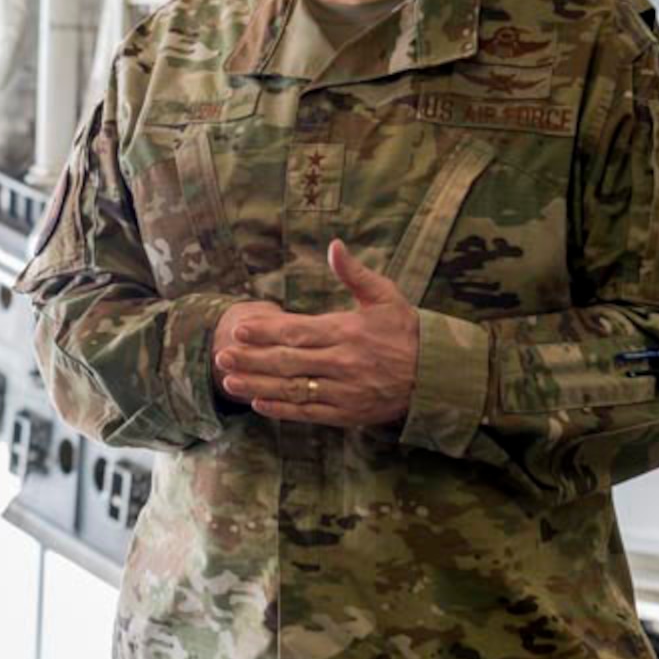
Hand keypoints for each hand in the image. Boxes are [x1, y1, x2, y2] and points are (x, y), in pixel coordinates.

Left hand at [213, 240, 419, 427]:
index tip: (239, 329)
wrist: (438, 376)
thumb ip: (354, 273)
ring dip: (258, 385)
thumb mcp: (385, 296)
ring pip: (293, 389)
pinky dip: (282, 409)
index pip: (298, 332)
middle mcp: (342, 363)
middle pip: (288, 362)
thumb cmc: (406, 331)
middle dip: (251, 359)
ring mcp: (344, 391)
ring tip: (229, 380)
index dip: (267, 332)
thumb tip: (334, 245)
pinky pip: (309, 412)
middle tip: (220, 355)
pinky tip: (258, 403)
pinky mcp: (347, 413)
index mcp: (347, 332)